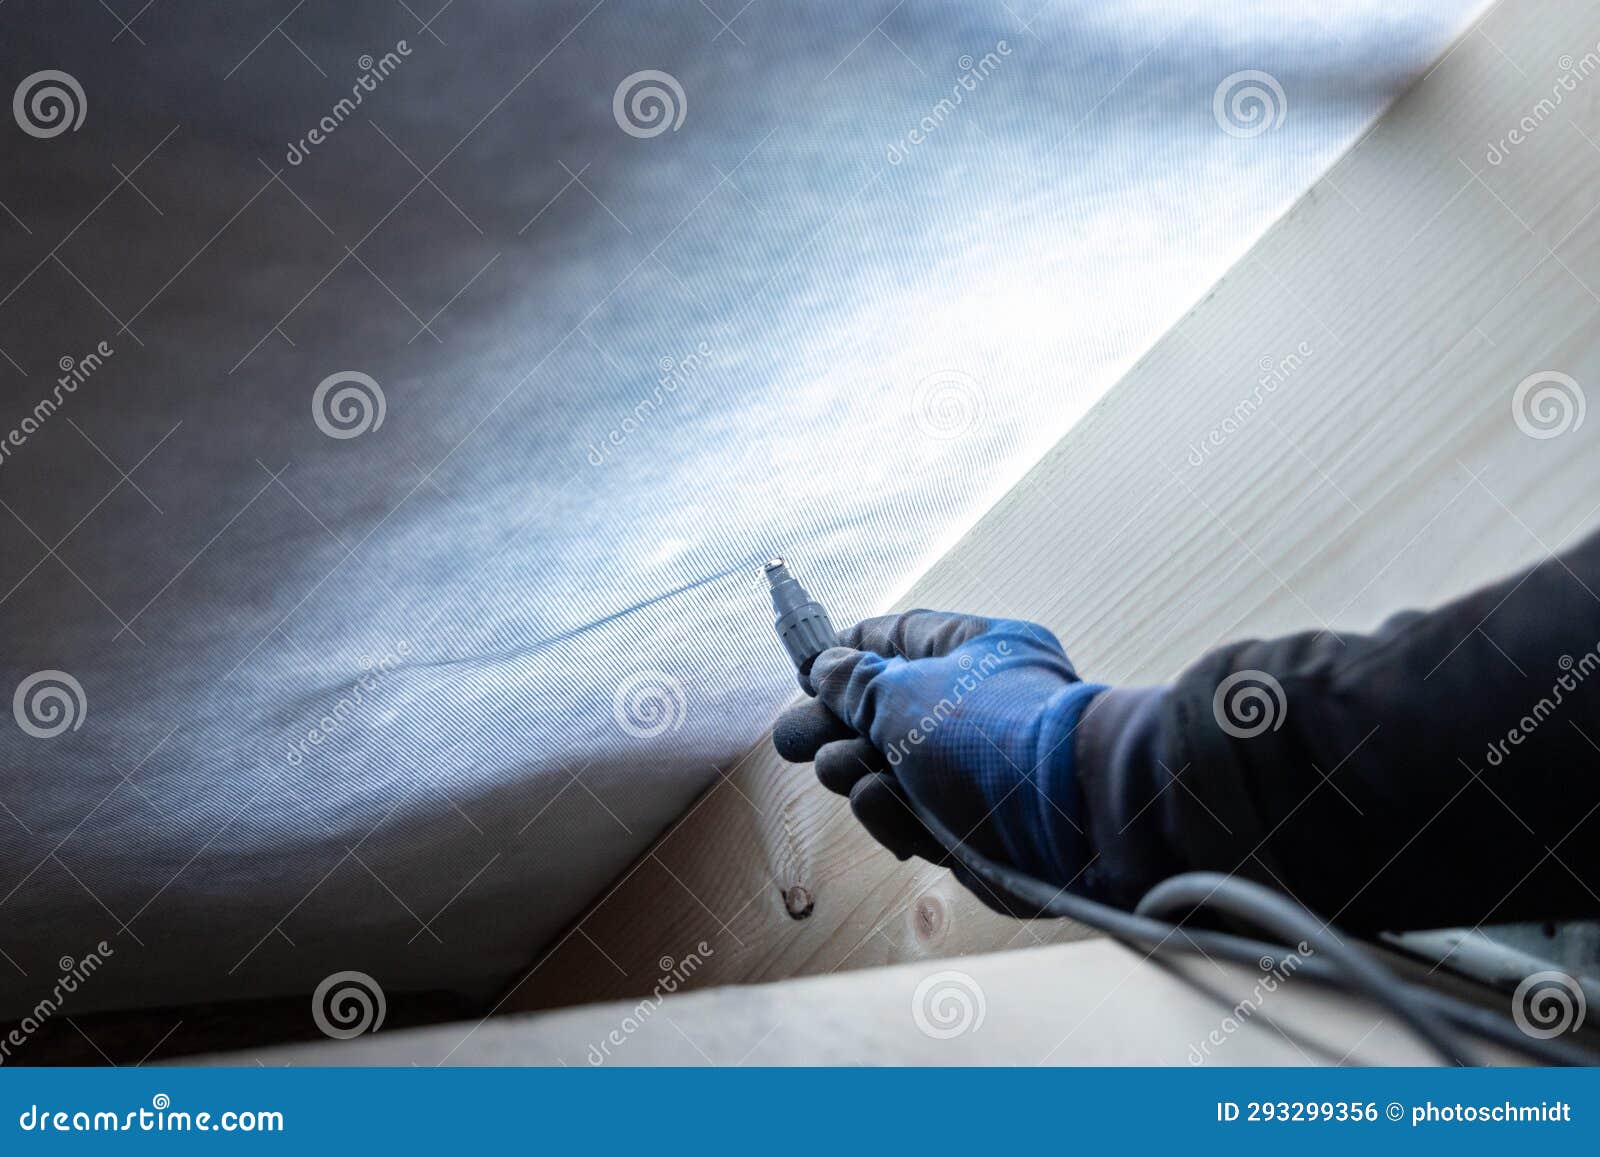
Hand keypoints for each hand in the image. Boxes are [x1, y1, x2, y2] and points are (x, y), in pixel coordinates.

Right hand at [772, 610, 1105, 909]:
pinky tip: (878, 801)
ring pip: (889, 767)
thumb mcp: (904, 693)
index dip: (847, 650)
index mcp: (975, 651)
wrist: (1068, 827)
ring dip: (856, 768)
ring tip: (842, 769)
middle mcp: (975, 706)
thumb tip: (825, 665)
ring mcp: (973, 770)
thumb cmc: (987, 736)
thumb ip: (853, 682)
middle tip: (791, 740)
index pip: (900, 637)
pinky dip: (890, 810)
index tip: (805, 669)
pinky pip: (910, 813)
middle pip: (885, 709)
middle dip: (834, 724)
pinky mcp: (968, 828)